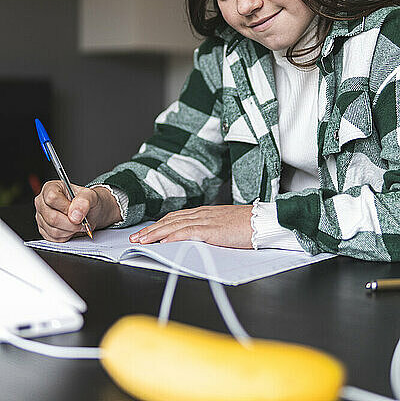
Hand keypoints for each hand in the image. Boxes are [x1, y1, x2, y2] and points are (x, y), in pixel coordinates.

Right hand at [34, 180, 121, 241]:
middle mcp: (42, 202)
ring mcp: (41, 217)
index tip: (77, 212)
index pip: (52, 198)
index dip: (66, 208)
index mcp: (50, 188)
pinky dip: (67, 236)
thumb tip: (75, 215)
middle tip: (83, 222)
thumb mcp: (90, 195)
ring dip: (70, 231)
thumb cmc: (86, 201)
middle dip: (71, 223)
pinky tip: (72, 229)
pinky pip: (54, 238)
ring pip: (53, 230)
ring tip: (79, 225)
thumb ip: (84, 201)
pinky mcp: (44, 230)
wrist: (88, 211)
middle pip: (52, 217)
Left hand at [129, 205, 252, 248]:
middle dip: (151, 229)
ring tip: (142, 240)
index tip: (147, 231)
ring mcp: (206, 220)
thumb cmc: (249, 226)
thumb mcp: (225, 226)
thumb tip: (198, 240)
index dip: (159, 224)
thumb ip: (211, 231)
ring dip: (156, 233)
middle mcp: (203, 214)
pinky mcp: (212, 230)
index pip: (176, 217)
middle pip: (171, 220)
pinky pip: (188, 232)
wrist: (264, 222)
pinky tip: (163, 241)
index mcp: (206, 213)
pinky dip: (173, 236)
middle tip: (136, 237)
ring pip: (175, 225)